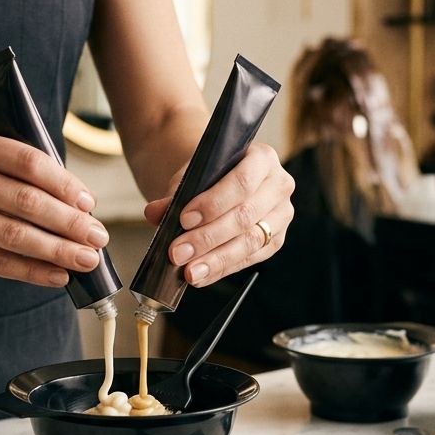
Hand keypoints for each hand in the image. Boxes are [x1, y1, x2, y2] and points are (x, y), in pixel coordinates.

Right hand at [0, 128, 108, 285]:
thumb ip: (13, 171)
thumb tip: (76, 205)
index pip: (28, 162)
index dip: (64, 184)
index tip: (89, 203)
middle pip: (25, 202)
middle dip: (69, 222)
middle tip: (98, 237)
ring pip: (14, 235)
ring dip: (57, 250)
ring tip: (86, 259)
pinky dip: (32, 271)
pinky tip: (57, 275)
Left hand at [143, 142, 294, 286]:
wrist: (221, 184)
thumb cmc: (209, 177)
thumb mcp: (191, 177)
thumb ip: (174, 194)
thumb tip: (154, 213)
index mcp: (262, 158)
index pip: (242, 182)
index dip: (213, 203)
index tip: (184, 219)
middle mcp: (278, 185)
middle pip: (245, 216)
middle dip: (207, 238)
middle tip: (177, 253)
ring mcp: (281, 215)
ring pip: (250, 242)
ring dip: (215, 259)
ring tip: (189, 272)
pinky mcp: (275, 240)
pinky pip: (250, 259)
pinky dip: (222, 269)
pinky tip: (201, 275)